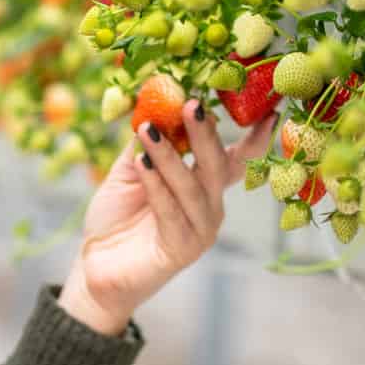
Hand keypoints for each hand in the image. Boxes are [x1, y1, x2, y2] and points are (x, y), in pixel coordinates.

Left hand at [62, 98, 278, 327]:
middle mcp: (211, 207)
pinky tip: (141, 163)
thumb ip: (145, 142)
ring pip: (191, 186)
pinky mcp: (182, 249)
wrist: (95, 264)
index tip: (269, 108)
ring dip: (169, 156)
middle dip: (205, 133)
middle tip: (193, 103)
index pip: (236, 157)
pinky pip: (170, 210)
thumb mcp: (129, 170)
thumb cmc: (116, 216)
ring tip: (148, 130)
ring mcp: (200, 230)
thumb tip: (155, 100)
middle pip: (217, 165)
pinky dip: (155, 184)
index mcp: (206, 186)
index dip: (255, 136)